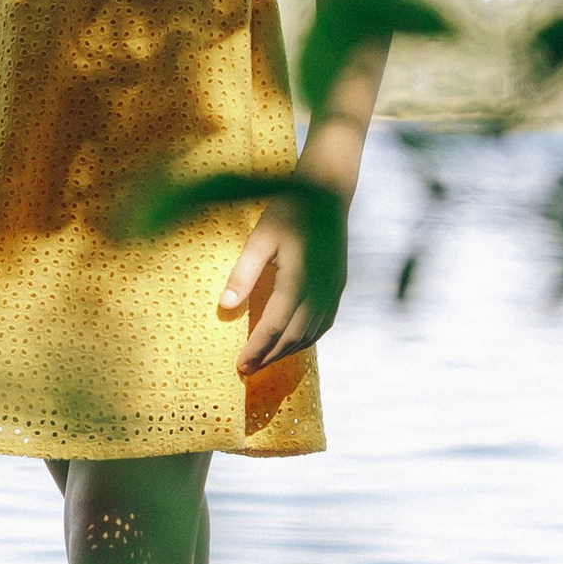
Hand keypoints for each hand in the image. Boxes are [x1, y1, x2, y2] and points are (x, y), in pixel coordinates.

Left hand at [222, 187, 346, 375]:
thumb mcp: (260, 238)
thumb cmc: (289, 211)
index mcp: (298, 281)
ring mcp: (332, 290)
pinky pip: (323, 323)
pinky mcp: (337, 286)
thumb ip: (243, 273)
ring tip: (264, 360)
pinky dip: (305, 338)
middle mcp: (319, 291)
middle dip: (269, 357)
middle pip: (293, 337)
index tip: (240, 366)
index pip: (274, 327)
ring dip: (287, 351)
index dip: (257, 350)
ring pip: (310, 334)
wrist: (327, 193)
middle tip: (247, 370)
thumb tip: (225, 306)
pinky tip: (292, 342)